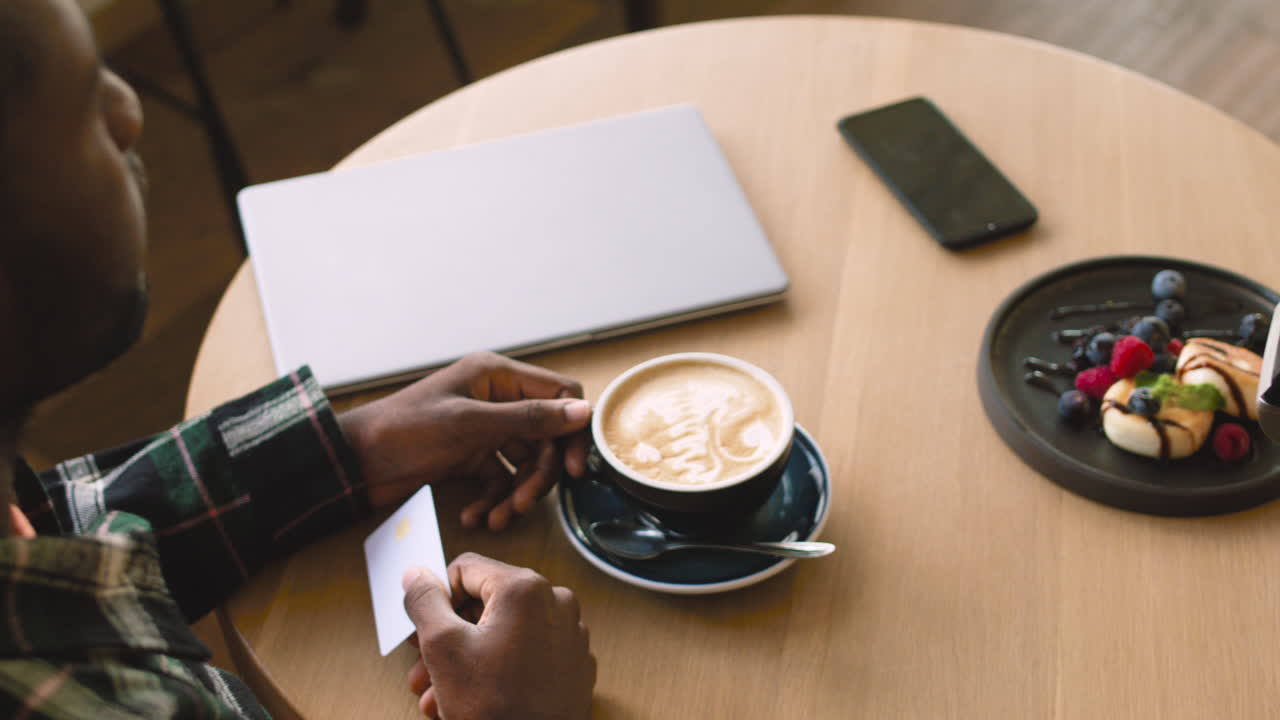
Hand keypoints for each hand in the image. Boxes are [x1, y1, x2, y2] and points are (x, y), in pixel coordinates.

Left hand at [339, 352, 590, 529]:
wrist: (353, 462)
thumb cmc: (404, 430)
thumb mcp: (468, 424)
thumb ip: (528, 418)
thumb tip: (584, 412)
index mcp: (498, 376)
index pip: (560, 395)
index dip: (573, 431)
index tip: (574, 470)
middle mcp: (497, 399)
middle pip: (546, 437)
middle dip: (538, 475)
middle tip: (524, 503)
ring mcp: (484, 430)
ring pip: (525, 464)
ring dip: (516, 494)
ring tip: (498, 518)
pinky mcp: (471, 458)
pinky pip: (499, 481)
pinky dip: (492, 501)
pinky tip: (474, 517)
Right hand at [402, 553, 595, 719]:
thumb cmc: (494, 707)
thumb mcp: (442, 647)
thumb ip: (425, 601)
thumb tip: (417, 573)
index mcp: (525, 588)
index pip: (466, 570)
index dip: (438, 598)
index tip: (423, 629)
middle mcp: (556, 602)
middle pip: (486, 604)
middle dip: (448, 636)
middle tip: (421, 666)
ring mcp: (570, 634)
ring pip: (505, 632)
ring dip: (468, 659)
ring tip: (438, 694)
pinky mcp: (575, 663)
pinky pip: (529, 653)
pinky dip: (500, 668)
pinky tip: (474, 697)